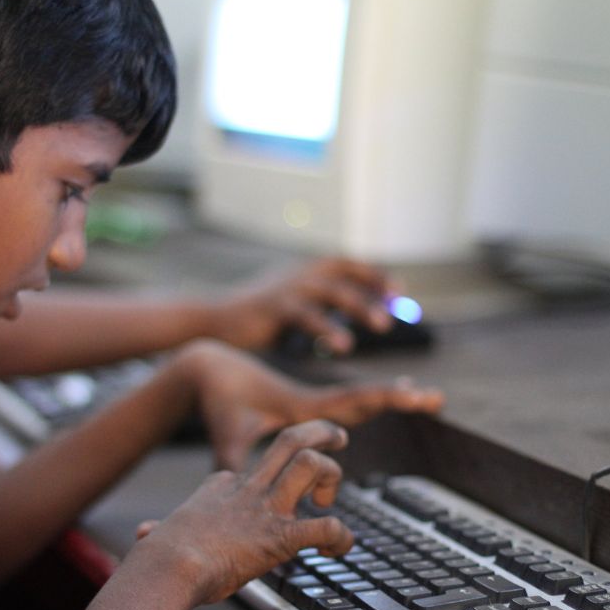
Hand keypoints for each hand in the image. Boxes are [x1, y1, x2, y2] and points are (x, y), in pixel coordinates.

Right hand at [130, 420, 354, 604]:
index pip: (255, 469)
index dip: (272, 478)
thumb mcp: (162, 534)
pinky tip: (340, 546)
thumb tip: (143, 534)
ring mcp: (266, 509)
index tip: (275, 499)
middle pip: (289, 442)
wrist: (169, 564)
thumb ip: (157, 532)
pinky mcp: (280, 536)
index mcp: (224, 487)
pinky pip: (324, 527)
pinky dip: (341, 535)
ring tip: (331, 498)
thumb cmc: (162, 554)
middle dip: (318, 432)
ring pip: (310, 464)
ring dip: (331, 475)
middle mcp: (249, 489)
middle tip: (338, 435)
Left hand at [180, 340, 443, 470]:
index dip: (385, 396)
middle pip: (364, 398)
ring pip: (355, 399)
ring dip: (386, 397)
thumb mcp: (227, 432)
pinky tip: (373, 405)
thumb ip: (235, 461)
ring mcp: (306, 402)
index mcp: (301, 406)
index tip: (415, 392)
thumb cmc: (218, 400)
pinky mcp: (297, 405)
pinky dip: (362, 402)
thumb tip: (240, 489)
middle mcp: (311, 402)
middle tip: (435, 397)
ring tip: (420, 395)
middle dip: (399, 397)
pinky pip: (339, 402)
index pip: (353, 400)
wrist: (207, 367)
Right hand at [211, 257, 397, 354]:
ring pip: (333, 291)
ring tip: (382, 326)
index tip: (398, 292)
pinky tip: (344, 346)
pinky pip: (308, 316)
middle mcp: (299, 273)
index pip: (348, 264)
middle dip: (374, 290)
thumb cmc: (254, 317)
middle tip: (396, 312)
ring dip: (360, 307)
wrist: (211, 319)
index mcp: (304, 271)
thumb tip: (352, 310)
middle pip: (346, 274)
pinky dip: (329, 329)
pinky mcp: (275, 306)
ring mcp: (287, 287)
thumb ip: (320, 302)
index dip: (374, 275)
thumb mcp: (291, 302)